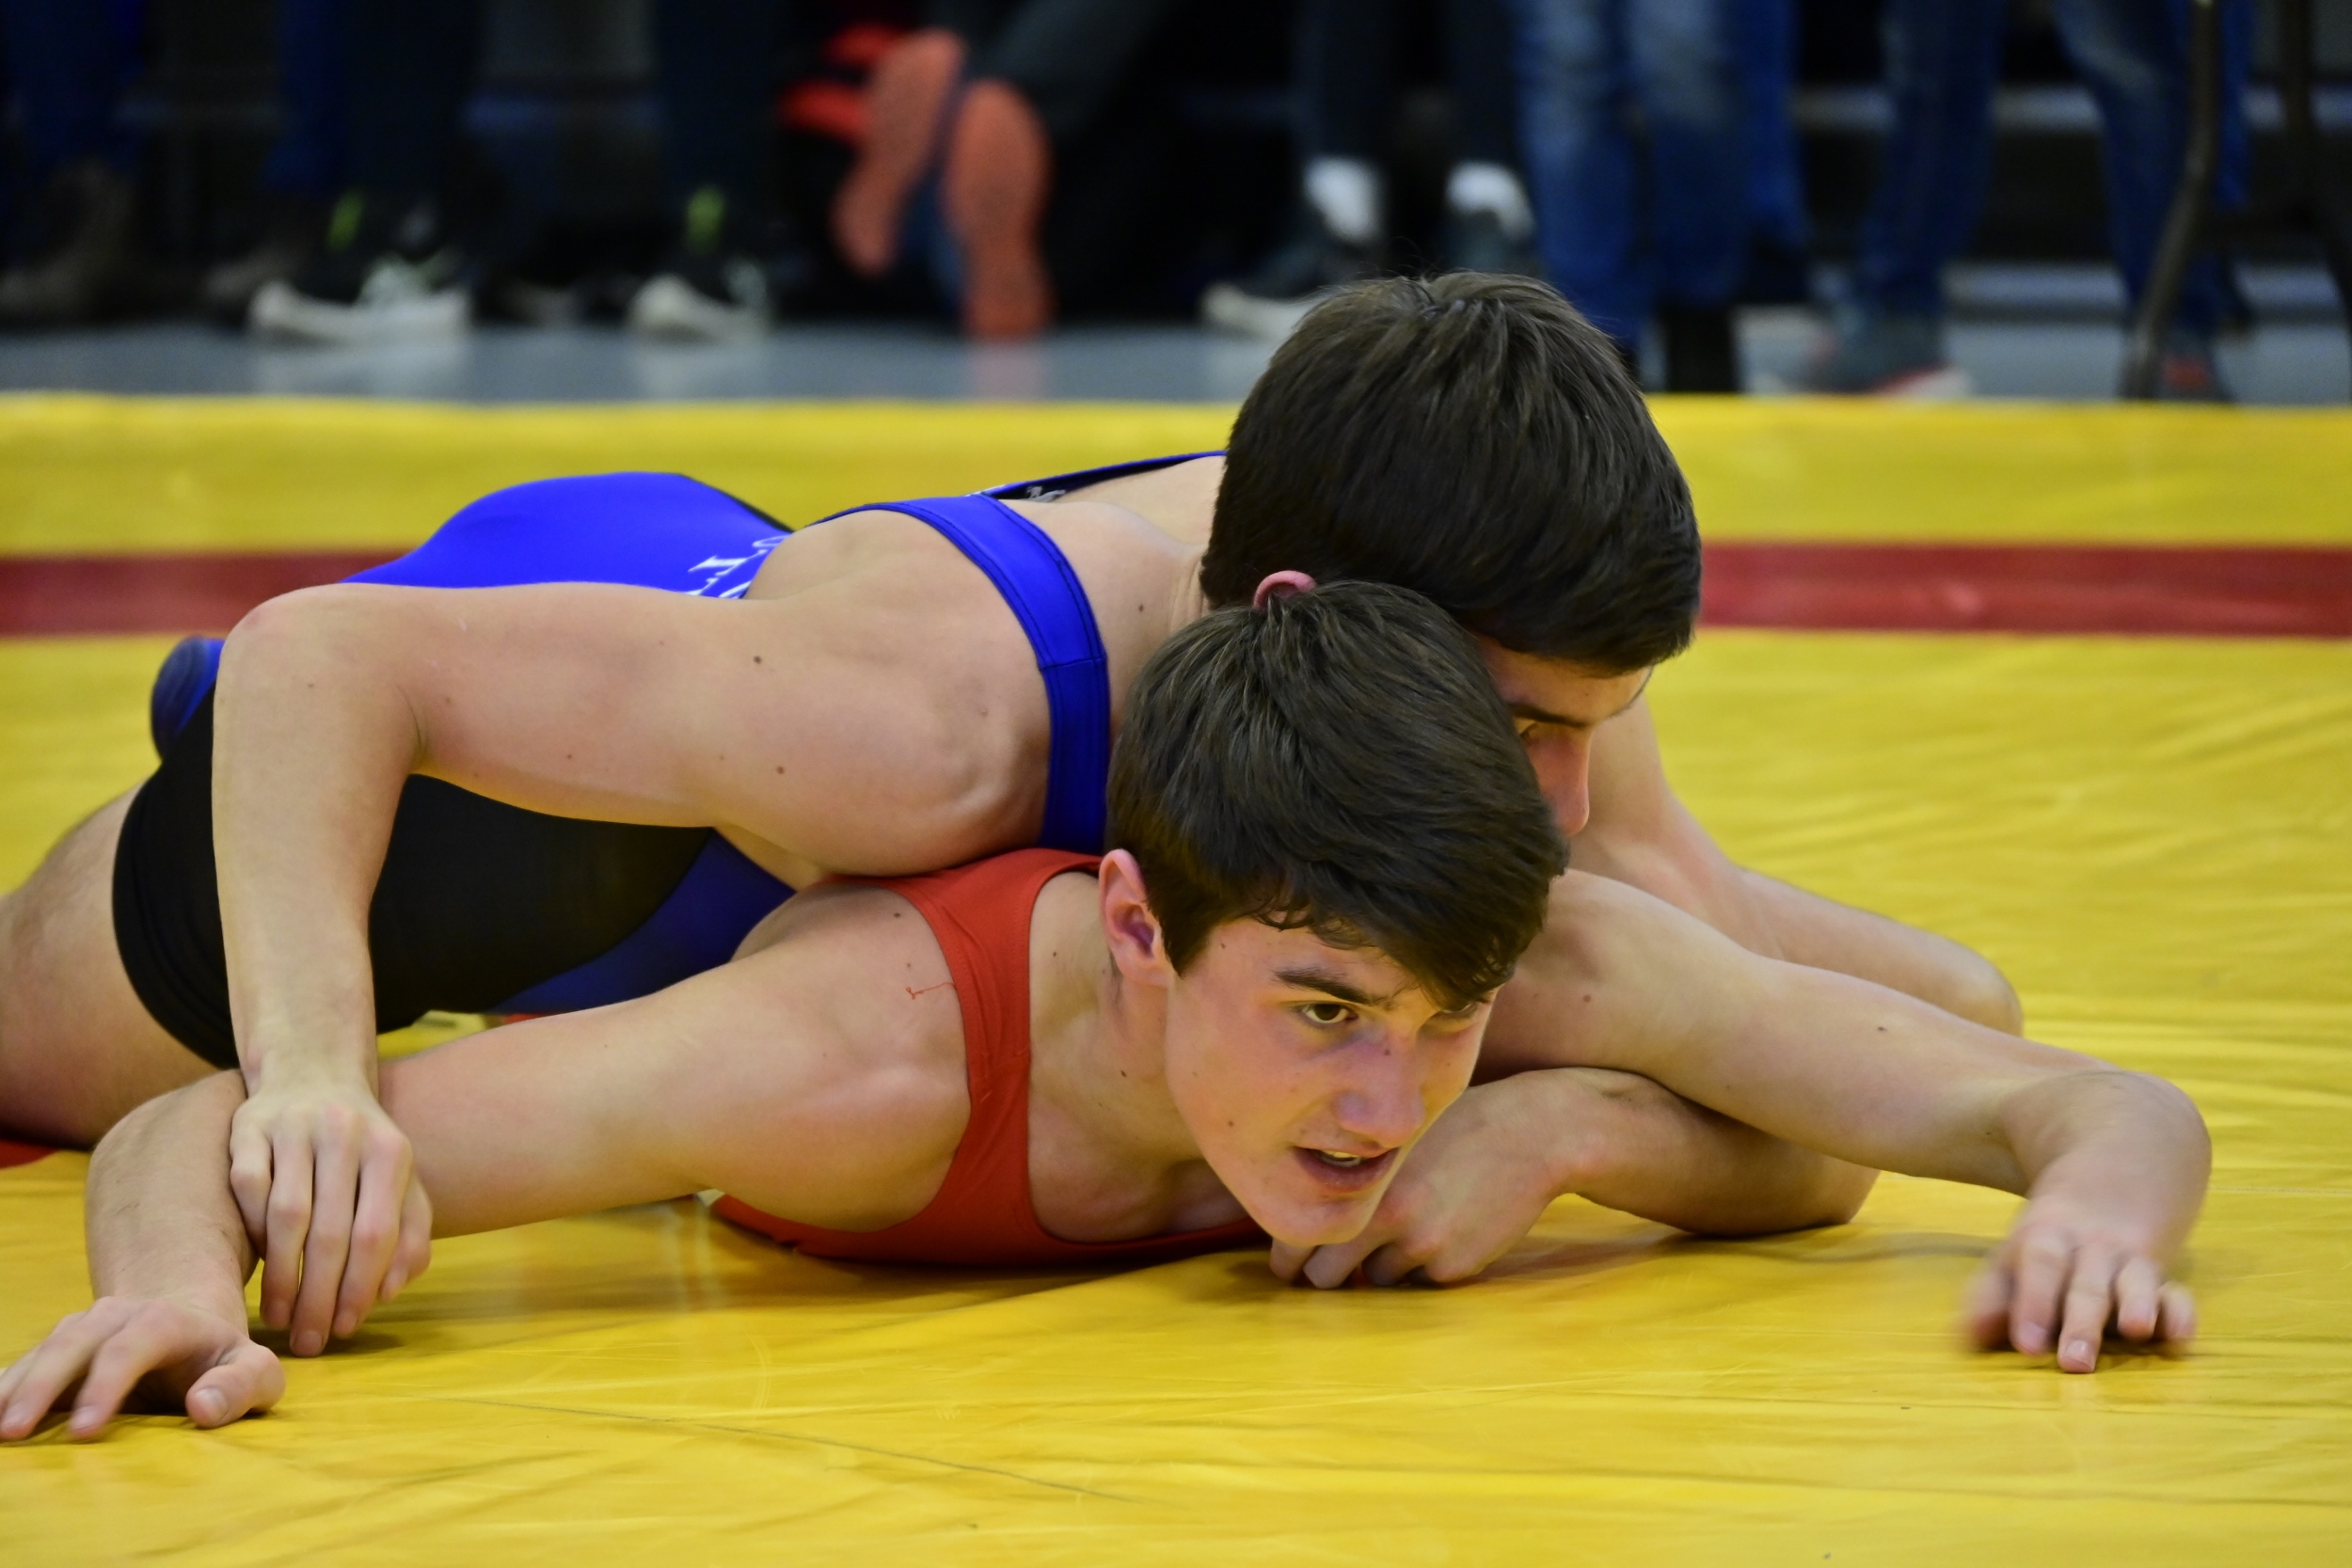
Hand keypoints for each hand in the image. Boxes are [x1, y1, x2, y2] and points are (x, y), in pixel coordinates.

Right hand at [0, 1297, 282, 1440]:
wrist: (193, 1335)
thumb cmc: (227, 1363)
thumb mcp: (256, 1373)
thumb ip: (242, 1387)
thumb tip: (203, 1407)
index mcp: (168, 1320)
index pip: (132, 1345)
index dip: (107, 1385)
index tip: (85, 1432)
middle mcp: (117, 1316)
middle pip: (73, 1343)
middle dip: (41, 1386)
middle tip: (14, 1433)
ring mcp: (83, 1330)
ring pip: (42, 1352)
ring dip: (12, 1388)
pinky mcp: (58, 1351)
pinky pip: (23, 1365)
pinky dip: (4, 1387)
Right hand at [229, 1078, 431, 1353]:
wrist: (314, 1073)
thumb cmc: (363, 1151)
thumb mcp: (400, 1183)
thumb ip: (409, 1236)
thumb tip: (388, 1293)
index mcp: (391, 1150)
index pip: (377, 1233)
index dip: (360, 1287)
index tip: (346, 1328)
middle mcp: (345, 1133)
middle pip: (331, 1231)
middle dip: (319, 1295)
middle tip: (309, 1340)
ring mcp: (294, 1126)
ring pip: (287, 1215)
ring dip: (282, 1276)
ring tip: (279, 1317)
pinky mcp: (248, 1126)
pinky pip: (247, 1190)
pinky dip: (253, 1231)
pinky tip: (259, 1265)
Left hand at [1269, 1080, 1568, 1288]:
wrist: (1532, 1133)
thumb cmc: (1457, 1128)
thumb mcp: (1396, 1140)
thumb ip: (1354, 1176)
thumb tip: (1304, 1211)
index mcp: (1363, 1182)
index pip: (1300, 1236)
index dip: (1289, 1257)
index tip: (1287, 1265)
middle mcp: (1387, 1217)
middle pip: (1325, 1277)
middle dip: (1329, 1277)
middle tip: (1335, 1268)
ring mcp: (1422, 1246)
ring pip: (1376, 1280)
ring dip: (1383, 1266)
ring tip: (1414, 1224)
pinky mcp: (1454, 1268)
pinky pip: (1422, 1280)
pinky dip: (1427, 1264)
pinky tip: (1451, 1226)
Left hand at [1962, 1194, 2195, 1372]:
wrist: (2111, 1182)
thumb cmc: (2046, 1245)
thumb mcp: (2012, 1258)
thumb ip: (1991, 1298)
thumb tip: (1970, 1335)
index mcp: (2045, 1238)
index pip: (2039, 1264)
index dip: (2032, 1303)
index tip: (2027, 1345)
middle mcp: (2091, 1248)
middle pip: (2086, 1283)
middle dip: (2081, 1323)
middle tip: (2074, 1363)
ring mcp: (2130, 1262)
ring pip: (2134, 1282)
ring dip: (2137, 1306)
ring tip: (2136, 1330)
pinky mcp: (2163, 1279)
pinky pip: (2177, 1294)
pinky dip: (2181, 1314)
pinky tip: (2179, 1337)